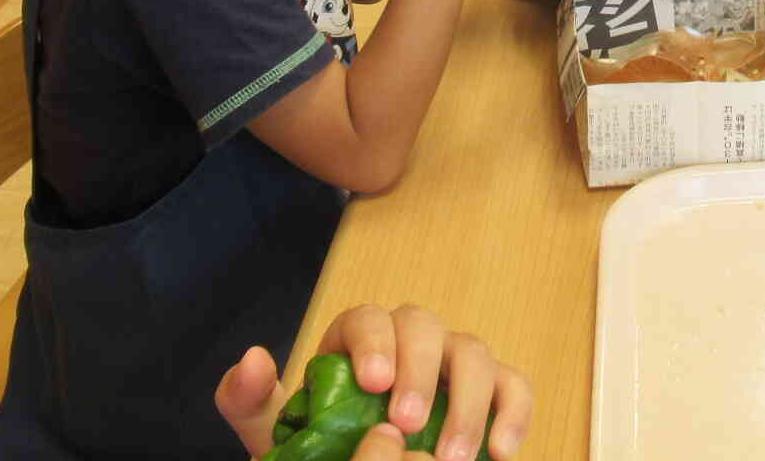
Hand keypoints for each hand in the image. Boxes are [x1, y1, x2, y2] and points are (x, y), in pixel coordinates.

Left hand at [215, 302, 532, 459]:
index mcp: (359, 339)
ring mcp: (454, 364)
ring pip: (474, 352)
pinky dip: (514, 411)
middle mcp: (412, 341)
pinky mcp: (491, 392)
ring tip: (451, 458)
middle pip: (425, 326)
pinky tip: (500, 451)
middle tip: (409, 424)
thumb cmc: (321, 446)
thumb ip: (251, 401)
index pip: (368, 317)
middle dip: (421, 371)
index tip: (374, 384)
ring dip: (468, 402)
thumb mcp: (279, 431)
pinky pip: (513, 385)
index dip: (375, 342)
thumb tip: (254, 358)